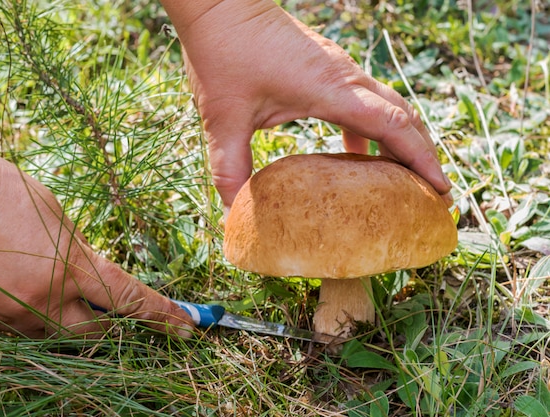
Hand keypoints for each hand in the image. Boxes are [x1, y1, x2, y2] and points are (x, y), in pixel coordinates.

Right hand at [0, 119, 193, 338]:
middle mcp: (43, 301)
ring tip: (61, 285)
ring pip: (61, 336)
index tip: (187, 327)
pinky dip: (42, 317)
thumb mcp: (55, 213)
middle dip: (112, 320)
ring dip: (74, 319)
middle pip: (99, 332)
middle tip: (112, 301)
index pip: (130, 300)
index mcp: (67, 266)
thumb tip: (97, 275)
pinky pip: (28, 331)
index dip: (163, 316)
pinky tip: (30, 285)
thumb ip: (81, 251)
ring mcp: (11, 316)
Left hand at [161, 0, 452, 210]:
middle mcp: (345, 77)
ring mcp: (338, 70)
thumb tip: (232, 215)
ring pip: (386, 107)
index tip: (441, 189)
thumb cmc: (224, 53)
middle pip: (403, 116)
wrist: (219, 6)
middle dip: (423, 154)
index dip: (422, 159)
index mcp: (332, 89)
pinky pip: (362, 102)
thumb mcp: (224, 119)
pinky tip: (357, 154)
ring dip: (401, 140)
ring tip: (406, 178)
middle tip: (433, 193)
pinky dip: (371, 130)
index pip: (395, 126)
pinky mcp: (325, 68)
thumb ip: (230, 169)